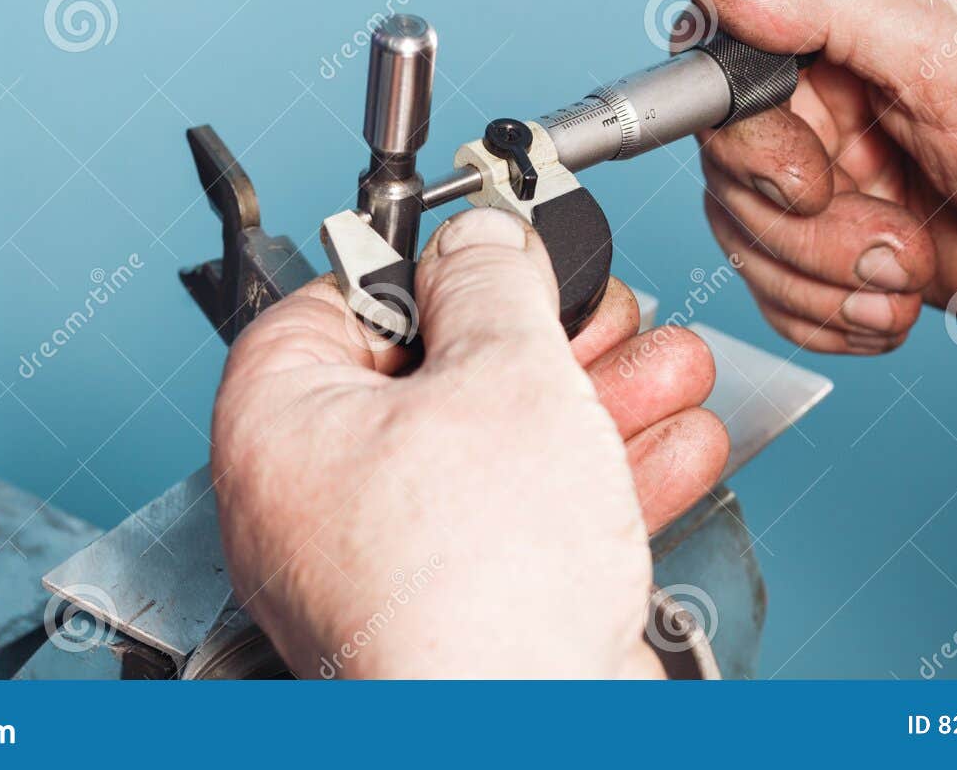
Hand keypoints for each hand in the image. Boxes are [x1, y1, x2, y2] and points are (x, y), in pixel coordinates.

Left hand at [212, 207, 727, 677]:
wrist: (530, 740)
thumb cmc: (474, 584)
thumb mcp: (501, 370)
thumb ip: (494, 278)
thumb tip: (481, 237)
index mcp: (282, 426)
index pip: (336, 305)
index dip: (425, 264)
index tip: (491, 247)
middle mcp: (323, 498)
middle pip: (440, 374)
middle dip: (549, 336)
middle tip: (597, 309)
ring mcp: (397, 560)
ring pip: (503, 447)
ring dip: (600, 400)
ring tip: (668, 366)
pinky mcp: (471, 606)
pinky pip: (533, 518)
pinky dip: (603, 477)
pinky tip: (674, 443)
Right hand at [690, 0, 956, 435]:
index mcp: (843, 7)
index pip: (718, 59)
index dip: (745, 135)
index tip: (810, 177)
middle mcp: (827, 84)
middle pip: (725, 166)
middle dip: (805, 228)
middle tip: (893, 237)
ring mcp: (834, 167)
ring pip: (744, 238)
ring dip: (825, 280)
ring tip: (910, 269)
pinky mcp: (844, 242)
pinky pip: (777, 294)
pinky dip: (831, 318)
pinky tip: (897, 302)